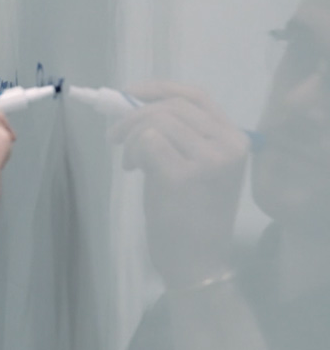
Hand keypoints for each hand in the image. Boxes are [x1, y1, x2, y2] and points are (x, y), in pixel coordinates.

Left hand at [109, 81, 248, 287]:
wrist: (197, 260)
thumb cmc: (190, 216)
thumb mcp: (194, 166)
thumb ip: (177, 136)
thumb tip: (135, 107)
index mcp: (235, 139)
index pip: (196, 95)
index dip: (159, 88)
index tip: (129, 93)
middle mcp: (228, 145)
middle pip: (171, 106)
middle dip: (133, 115)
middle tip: (114, 137)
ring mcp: (209, 160)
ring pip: (156, 121)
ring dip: (131, 136)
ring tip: (130, 162)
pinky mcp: (184, 176)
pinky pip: (148, 141)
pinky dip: (133, 150)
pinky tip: (134, 170)